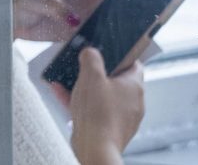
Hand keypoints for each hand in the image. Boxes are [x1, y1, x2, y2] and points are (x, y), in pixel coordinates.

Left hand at [18, 0, 143, 41]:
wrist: (9, 19)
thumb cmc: (18, 0)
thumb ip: (52, 5)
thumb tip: (75, 18)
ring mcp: (84, 12)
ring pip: (113, 10)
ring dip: (129, 11)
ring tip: (151, 12)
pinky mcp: (79, 30)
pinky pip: (101, 31)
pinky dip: (114, 33)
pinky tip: (128, 37)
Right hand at [65, 47, 145, 164]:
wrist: (96, 146)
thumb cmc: (98, 112)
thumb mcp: (90, 75)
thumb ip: (91, 58)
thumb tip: (91, 52)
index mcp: (134, 86)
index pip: (134, 64)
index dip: (120, 55)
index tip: (105, 52)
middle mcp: (133, 102)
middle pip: (116, 80)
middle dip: (96, 73)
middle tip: (82, 68)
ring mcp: (123, 117)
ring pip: (103, 96)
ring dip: (85, 88)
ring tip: (66, 83)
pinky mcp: (111, 128)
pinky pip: (96, 110)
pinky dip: (82, 103)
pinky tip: (62, 96)